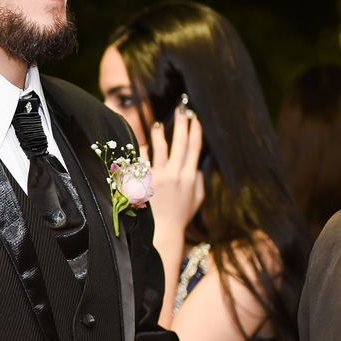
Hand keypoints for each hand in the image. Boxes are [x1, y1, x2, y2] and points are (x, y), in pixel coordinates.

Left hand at [143, 105, 203, 266]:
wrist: (164, 230)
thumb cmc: (181, 215)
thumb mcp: (198, 199)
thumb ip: (199, 181)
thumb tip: (196, 167)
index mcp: (190, 177)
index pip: (194, 148)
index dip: (195, 131)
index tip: (195, 118)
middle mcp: (176, 174)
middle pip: (180, 143)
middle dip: (181, 124)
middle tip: (181, 109)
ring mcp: (160, 177)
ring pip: (160, 148)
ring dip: (160, 133)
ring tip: (158, 124)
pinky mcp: (146, 182)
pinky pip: (143, 161)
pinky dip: (142, 151)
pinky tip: (142, 143)